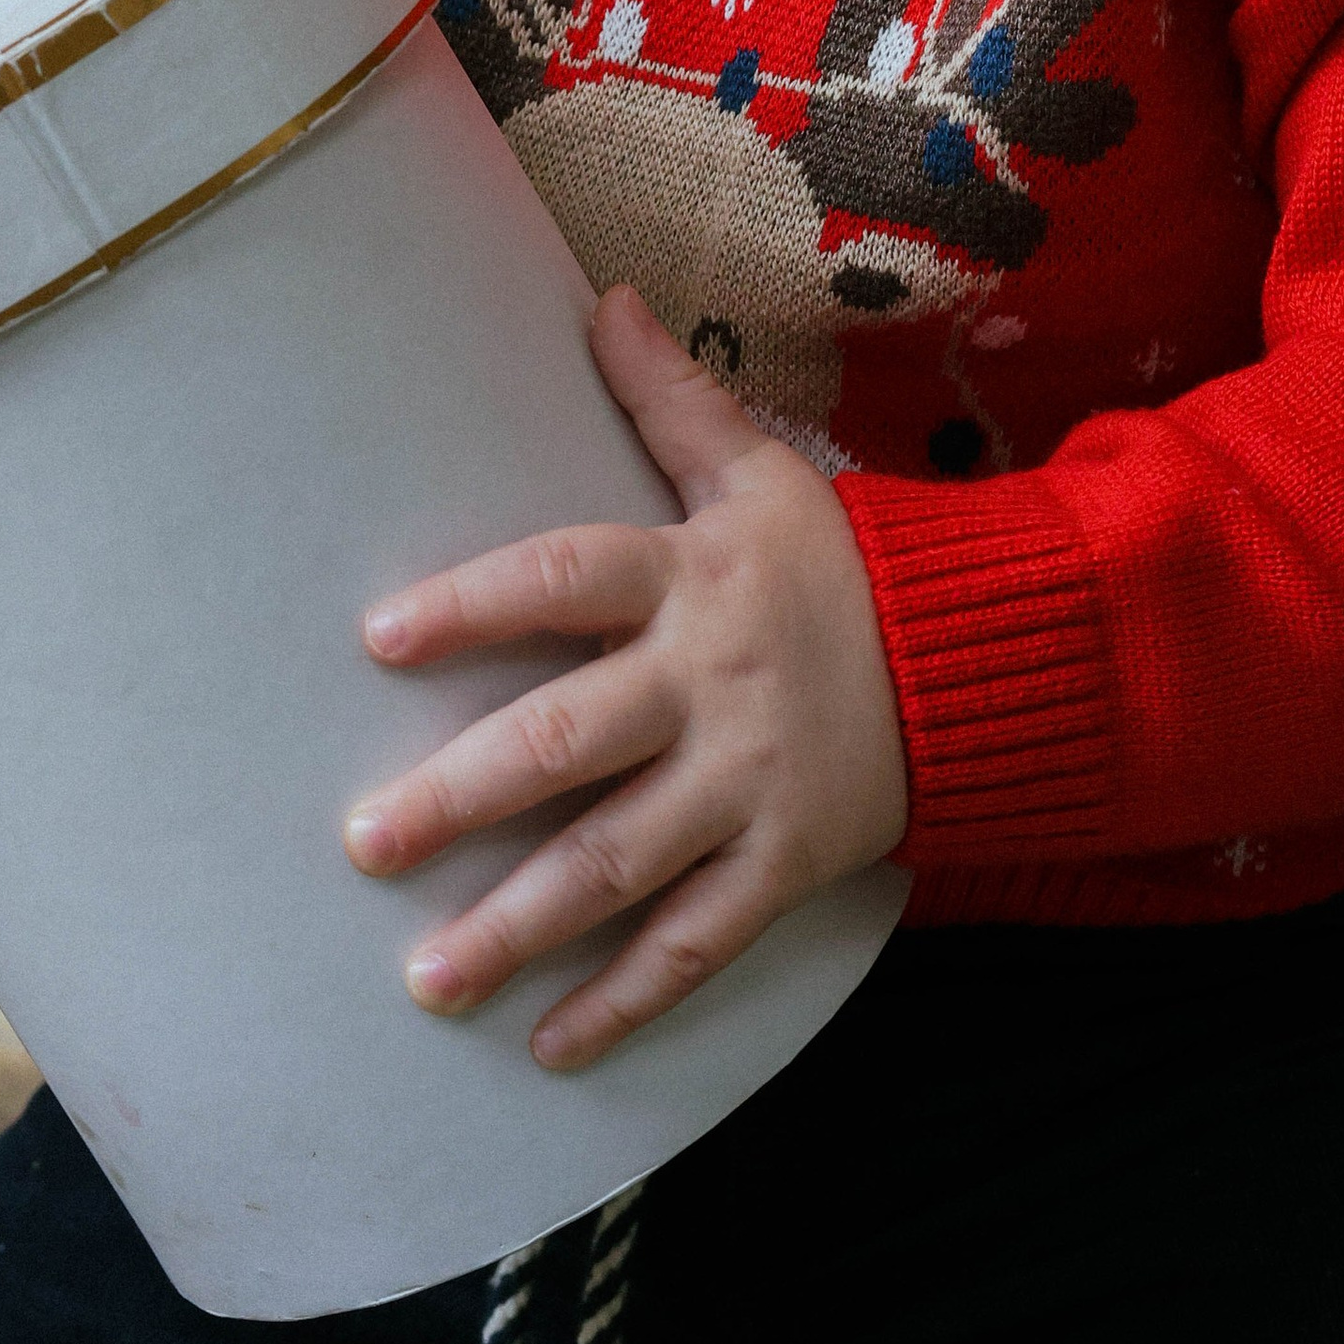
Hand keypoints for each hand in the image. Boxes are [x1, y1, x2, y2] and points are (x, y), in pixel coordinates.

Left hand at [345, 285, 910, 1070]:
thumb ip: (671, 399)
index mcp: (691, 579)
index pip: (567, 579)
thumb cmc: (837, 565)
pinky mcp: (786, 863)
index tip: (381, 637)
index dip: (476, 604)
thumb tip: (600, 296)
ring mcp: (749, 784)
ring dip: (521, 926)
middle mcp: (711, 684)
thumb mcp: (760, 472)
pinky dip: (628, 1000)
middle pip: (574, 740)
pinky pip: (699, 943)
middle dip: (464, 794)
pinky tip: (550, 1047)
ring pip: (622, 862)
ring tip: (428, 978)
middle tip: (365, 842)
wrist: (978, 661)